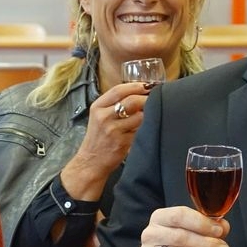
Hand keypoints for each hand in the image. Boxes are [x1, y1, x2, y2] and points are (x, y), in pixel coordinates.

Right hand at [62, 82, 148, 200]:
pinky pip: (140, 130)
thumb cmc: (98, 138)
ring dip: (147, 115)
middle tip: (154, 99)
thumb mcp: (99, 116)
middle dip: (146, 99)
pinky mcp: (122, 142)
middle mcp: (104, 117)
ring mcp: (113, 130)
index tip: (147, 86)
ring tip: (150, 115)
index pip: (118, 90)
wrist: (91, 161)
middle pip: (131, 101)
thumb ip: (114, 104)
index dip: (136, 86)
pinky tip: (144, 129)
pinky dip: (145, 128)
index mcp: (97, 107)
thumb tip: (138, 92)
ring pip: (139, 116)